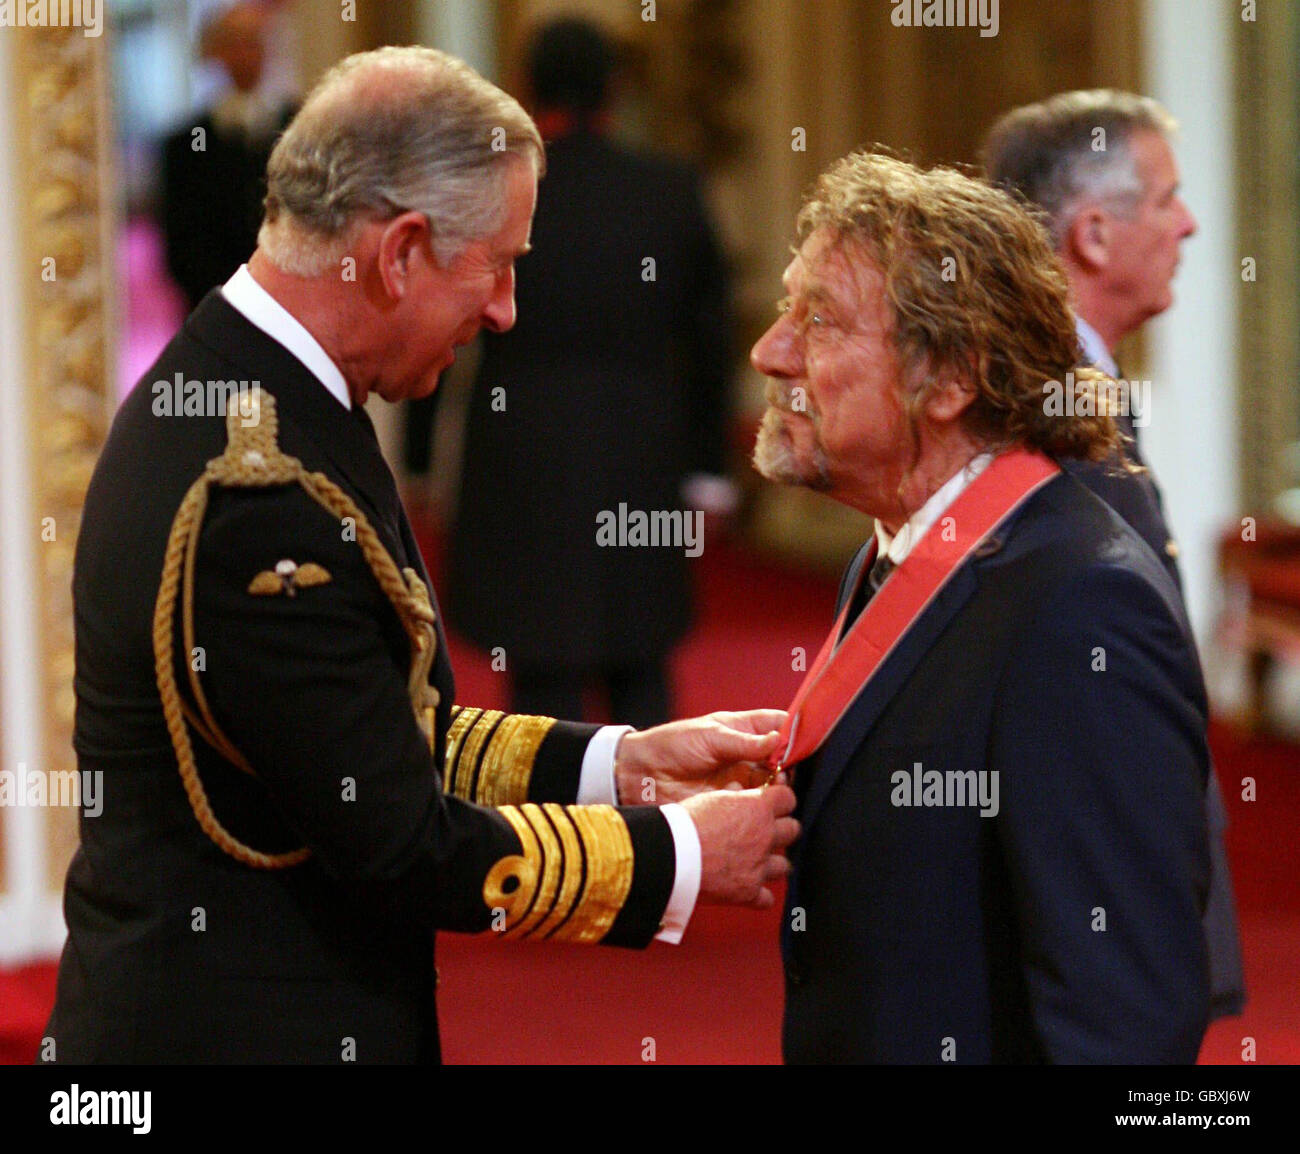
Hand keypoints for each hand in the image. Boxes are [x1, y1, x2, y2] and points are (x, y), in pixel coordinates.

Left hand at [614, 709, 786, 804]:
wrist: (641, 775)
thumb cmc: (672, 745)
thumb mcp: (709, 736)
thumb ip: (744, 742)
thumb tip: (778, 740)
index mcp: (744, 730)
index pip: (779, 726)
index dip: (795, 733)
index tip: (807, 743)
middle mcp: (748, 756)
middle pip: (783, 760)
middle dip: (790, 767)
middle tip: (785, 774)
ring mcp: (742, 781)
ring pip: (774, 786)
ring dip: (779, 790)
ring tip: (776, 792)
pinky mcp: (733, 805)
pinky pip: (756, 808)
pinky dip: (763, 809)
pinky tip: (763, 810)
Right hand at [682, 784, 798, 908]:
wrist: (672, 855)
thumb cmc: (685, 823)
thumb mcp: (712, 798)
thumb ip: (734, 798)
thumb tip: (740, 793)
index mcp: (758, 808)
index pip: (787, 798)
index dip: (781, 801)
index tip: (773, 804)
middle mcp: (765, 836)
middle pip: (792, 830)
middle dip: (781, 830)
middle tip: (765, 832)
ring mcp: (759, 866)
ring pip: (784, 865)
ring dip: (772, 863)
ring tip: (756, 862)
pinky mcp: (748, 891)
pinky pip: (767, 898)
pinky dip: (759, 895)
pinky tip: (748, 889)